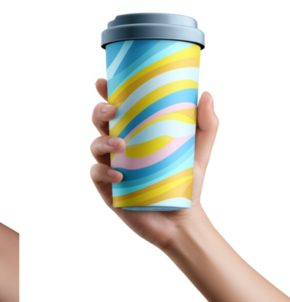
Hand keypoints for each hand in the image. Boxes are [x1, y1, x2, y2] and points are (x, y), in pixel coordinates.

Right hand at [89, 76, 219, 252]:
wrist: (182, 220)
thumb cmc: (186, 182)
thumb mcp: (199, 150)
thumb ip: (206, 124)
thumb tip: (206, 94)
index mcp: (134, 132)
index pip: (114, 107)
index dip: (105, 93)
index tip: (103, 81)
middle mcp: (118, 147)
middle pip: (98, 123)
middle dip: (98, 112)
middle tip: (112, 110)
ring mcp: (110, 166)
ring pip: (94, 146)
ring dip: (102, 142)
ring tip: (120, 145)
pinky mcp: (108, 189)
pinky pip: (97, 175)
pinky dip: (104, 172)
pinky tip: (119, 174)